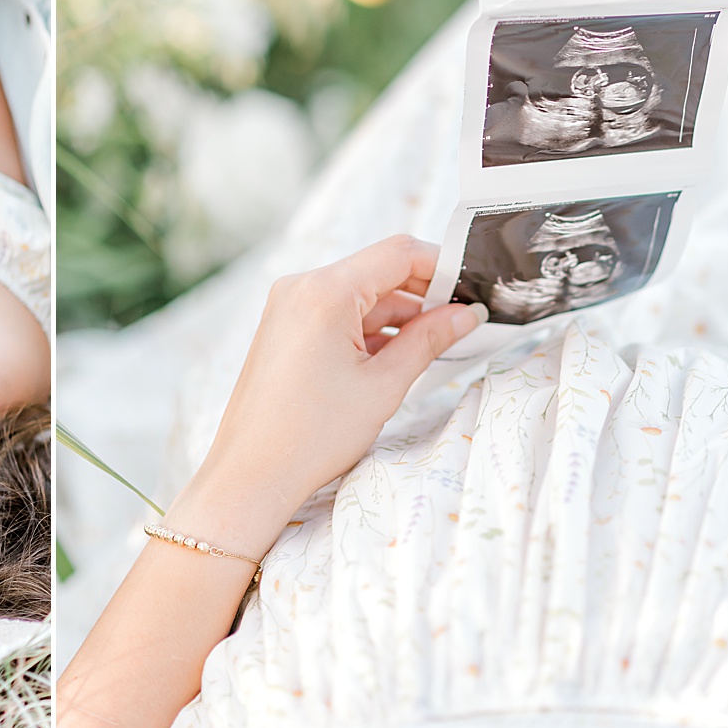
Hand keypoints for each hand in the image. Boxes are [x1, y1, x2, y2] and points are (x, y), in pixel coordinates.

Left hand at [171, 237, 487, 557]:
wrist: (251, 473)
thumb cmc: (313, 434)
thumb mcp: (383, 385)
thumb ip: (429, 340)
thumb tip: (466, 314)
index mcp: (325, 291)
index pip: (399, 254)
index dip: (443, 266)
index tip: (476, 288)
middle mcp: (301, 286)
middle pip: (379, 270)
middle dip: (424, 293)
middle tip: (466, 320)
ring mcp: (289, 305)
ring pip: (360, 293)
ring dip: (399, 313)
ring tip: (438, 344)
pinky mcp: (285, 326)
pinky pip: (337, 312)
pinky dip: (370, 327)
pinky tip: (400, 353)